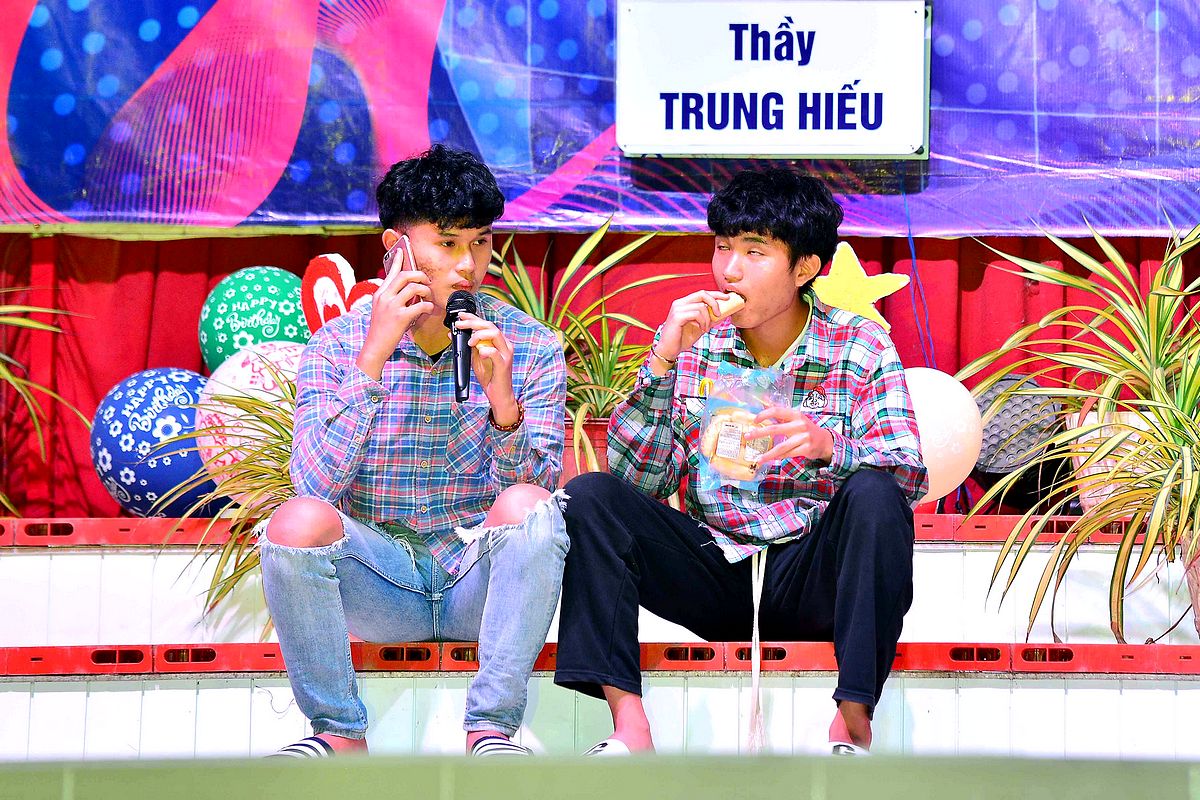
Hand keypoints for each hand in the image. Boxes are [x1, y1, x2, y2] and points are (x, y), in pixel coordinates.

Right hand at [356, 252, 432, 379]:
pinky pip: (420, 305)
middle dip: (420, 275)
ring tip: (427, 297)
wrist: (374, 347)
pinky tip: (428, 309)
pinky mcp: (400, 317)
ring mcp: (392, 306)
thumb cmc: (381, 330)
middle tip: (426, 281)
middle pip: (405, 276)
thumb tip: (407, 290)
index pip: (391, 272)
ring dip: (425, 291)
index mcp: (380, 294)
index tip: (403, 250)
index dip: (398, 260)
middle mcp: (384, 297)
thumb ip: (391, 298)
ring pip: (414, 288)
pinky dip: (428, 306)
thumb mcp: (381, 309)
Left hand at [450, 312, 517, 417]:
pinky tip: (479, 353)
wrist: (499, 395)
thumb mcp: (475, 359)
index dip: (473, 318)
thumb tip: (453, 335)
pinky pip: (495, 352)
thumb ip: (467, 347)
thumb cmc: (489, 377)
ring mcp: (506, 354)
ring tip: (469, 343)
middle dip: (473, 323)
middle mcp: (504, 345)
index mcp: (498, 342)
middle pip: (490, 326)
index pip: (486, 324)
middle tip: (459, 325)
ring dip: (478, 335)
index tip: (460, 316)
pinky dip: (485, 351)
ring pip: (494, 334)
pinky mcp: (504, 364)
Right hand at [655, 290, 736, 362]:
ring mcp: (677, 309)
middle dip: (714, 303)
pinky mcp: (677, 316)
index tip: (726, 298)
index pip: (702, 293)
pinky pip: (696, 314)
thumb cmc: (683, 338)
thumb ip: (710, 319)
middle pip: (702, 294)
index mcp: (684, 303)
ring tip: (705, 328)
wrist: (669, 349)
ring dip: (707, 319)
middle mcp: (679, 303)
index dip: (715, 294)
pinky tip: (700, 329)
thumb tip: (724, 314)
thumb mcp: (700, 327)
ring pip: (701, 307)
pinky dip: (702, 322)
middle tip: (719, 314)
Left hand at [752, 405, 834, 464]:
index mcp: (795, 415)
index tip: (754, 420)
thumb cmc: (805, 429)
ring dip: (768, 453)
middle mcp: (799, 424)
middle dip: (759, 433)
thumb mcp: (796, 418)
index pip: (777, 411)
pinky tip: (771, 459)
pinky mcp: (806, 448)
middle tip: (747, 436)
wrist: (825, 441)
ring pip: (781, 446)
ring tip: (759, 458)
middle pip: (775, 429)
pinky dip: (779, 457)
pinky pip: (788, 454)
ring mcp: (803, 437)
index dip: (764, 414)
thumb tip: (764, 403)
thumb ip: (781, 415)